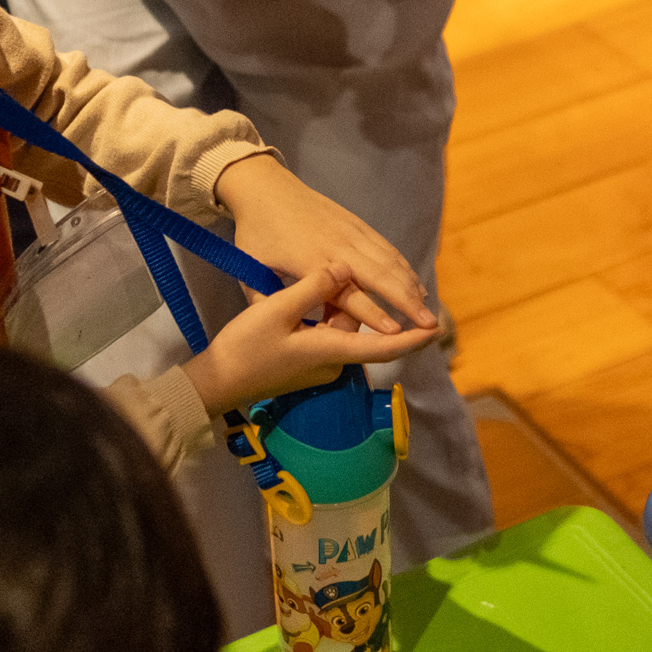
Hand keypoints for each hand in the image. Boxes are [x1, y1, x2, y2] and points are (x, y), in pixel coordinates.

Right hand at [183, 264, 435, 409]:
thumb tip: (344, 270)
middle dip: (360, 304)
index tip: (436, 327)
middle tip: (348, 274)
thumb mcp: (275, 310)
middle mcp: (331, 362)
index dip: (412, 338)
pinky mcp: (305, 361)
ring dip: (336, 305)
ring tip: (322, 279)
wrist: (216, 381)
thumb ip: (313, 288)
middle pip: (360, 328)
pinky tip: (306, 294)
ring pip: (340, 327)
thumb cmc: (244, 348)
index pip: (384, 347)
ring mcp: (318, 364)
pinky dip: (325, 313)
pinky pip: (326, 332)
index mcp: (330, 351)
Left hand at [214, 154, 437, 335]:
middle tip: (429, 327)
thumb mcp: (251, 270)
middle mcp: (337, 246)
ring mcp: (351, 232)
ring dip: (411, 287)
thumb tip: (278, 333)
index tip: (393, 334)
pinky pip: (387, 248)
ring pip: (390, 261)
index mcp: (311, 261)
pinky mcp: (357, 224)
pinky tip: (416, 286)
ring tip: (428, 313)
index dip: (372, 313)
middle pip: (380, 276)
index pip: (348, 292)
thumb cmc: (256, 232)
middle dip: (407, 303)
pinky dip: (405, 268)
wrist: (265, 188)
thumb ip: (265, 303)